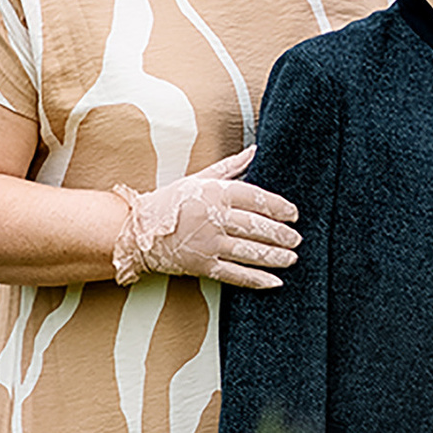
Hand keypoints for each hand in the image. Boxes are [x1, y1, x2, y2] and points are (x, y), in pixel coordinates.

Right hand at [115, 148, 301, 289]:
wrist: (136, 230)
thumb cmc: (171, 201)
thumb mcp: (199, 179)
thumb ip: (230, 167)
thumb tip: (255, 150)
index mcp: (213, 193)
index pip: (255, 197)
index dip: (278, 206)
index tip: (293, 213)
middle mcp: (212, 217)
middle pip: (256, 226)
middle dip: (281, 234)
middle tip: (296, 238)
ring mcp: (207, 243)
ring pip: (249, 251)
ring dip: (275, 256)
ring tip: (292, 258)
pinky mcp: (201, 265)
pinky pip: (234, 274)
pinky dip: (256, 279)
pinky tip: (274, 281)